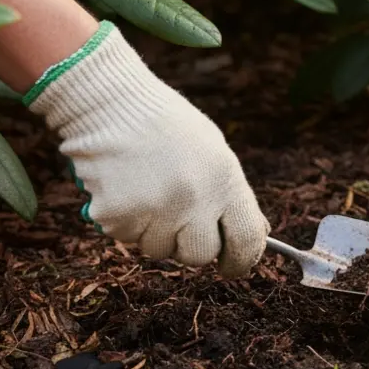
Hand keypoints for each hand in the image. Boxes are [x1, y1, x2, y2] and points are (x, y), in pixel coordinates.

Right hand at [25, 22, 269, 276]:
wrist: (110, 103)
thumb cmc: (167, 127)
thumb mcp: (215, 153)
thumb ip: (234, 196)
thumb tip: (257, 232)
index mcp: (225, 181)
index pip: (247, 242)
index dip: (241, 261)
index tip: (232, 265)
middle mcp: (194, 200)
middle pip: (199, 255)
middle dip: (190, 244)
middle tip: (177, 218)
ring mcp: (154, 211)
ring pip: (159, 251)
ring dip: (154, 232)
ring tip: (147, 191)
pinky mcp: (117, 216)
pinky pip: (126, 238)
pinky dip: (125, 222)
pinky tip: (125, 188)